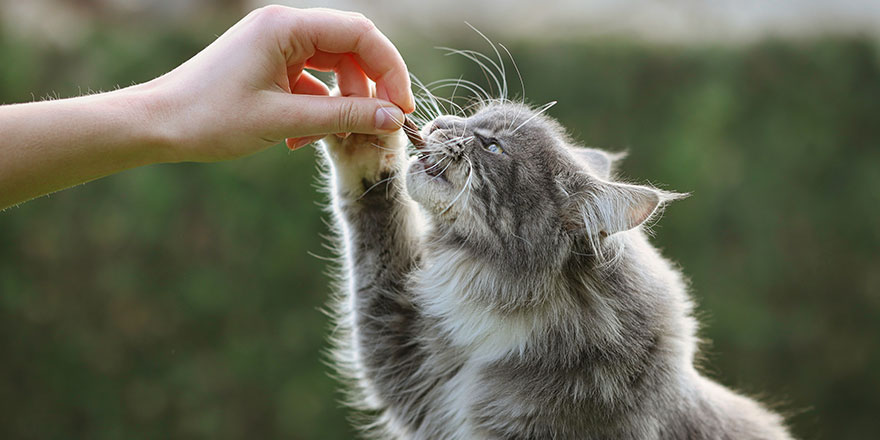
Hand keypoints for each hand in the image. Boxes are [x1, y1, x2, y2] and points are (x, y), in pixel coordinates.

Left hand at [143, 5, 414, 161]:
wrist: (156, 125)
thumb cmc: (210, 118)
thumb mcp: (285, 120)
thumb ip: (344, 117)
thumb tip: (393, 119)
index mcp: (286, 26)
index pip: (360, 35)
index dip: (389, 70)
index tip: (401, 107)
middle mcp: (283, 27)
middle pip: (350, 49)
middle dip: (369, 88)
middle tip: (383, 124)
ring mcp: (275, 46)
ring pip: (332, 68)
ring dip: (342, 104)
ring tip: (334, 138)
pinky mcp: (268, 65)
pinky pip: (310, 82)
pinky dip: (317, 110)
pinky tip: (301, 142)